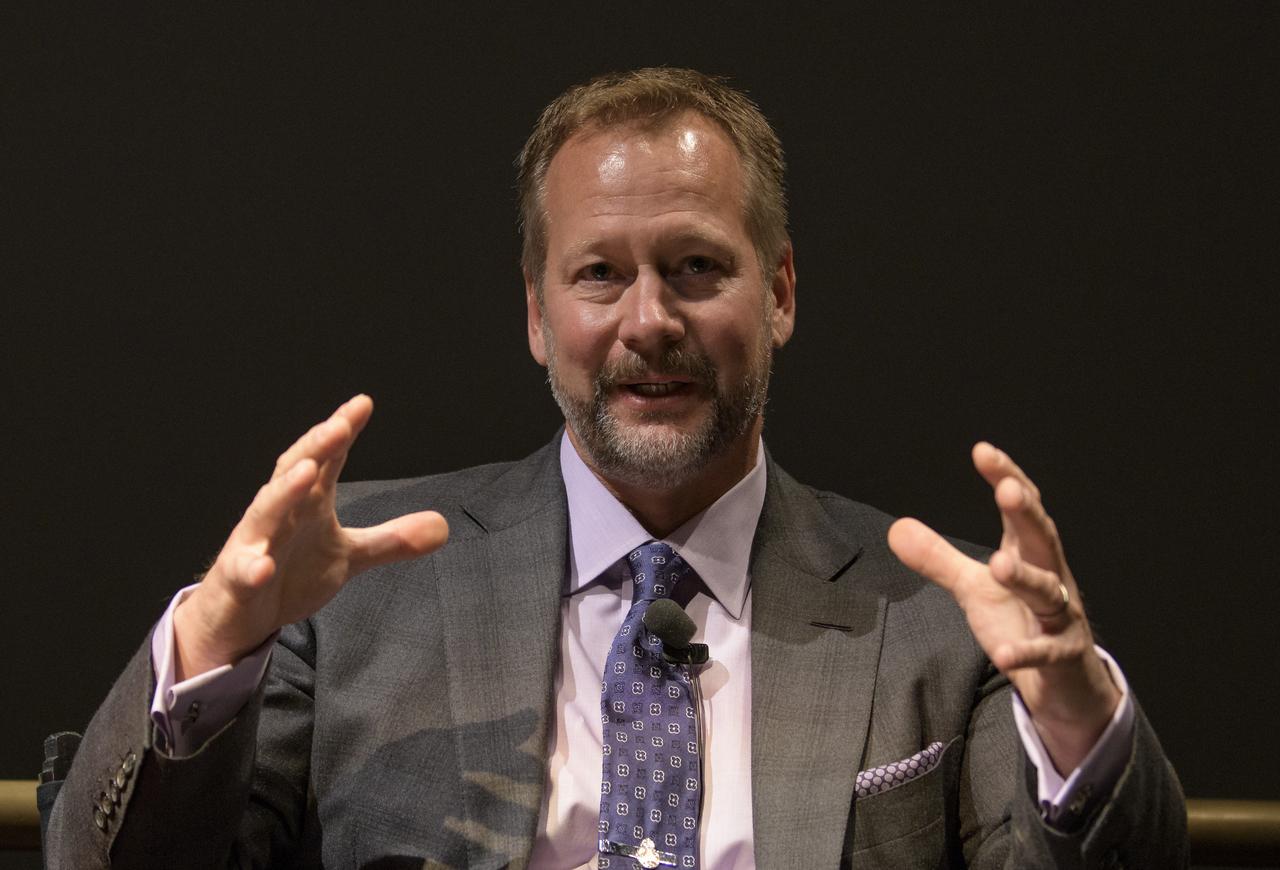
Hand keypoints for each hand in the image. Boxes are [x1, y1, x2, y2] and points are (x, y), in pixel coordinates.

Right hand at [173, 395, 448, 679]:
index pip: (325, 459)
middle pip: (294, 471)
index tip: (363, 404)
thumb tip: (443, 526)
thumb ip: (391, 540)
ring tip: (307, 472)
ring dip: (284, 491)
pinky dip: (251, 567)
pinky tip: (262, 566)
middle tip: (339, 426)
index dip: (342, 430)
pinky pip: (242, 571)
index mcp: (307, 502)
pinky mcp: (238, 579)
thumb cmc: (290, 573)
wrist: (238, 615)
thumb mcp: (349, 557)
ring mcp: (254, 544)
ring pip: (264, 512)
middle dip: (315, 447)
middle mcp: (279, 514)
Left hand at [887, 442, 1119, 772]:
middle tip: (1007, 489)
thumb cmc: (1021, 622)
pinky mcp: (1064, 656)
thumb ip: (939, 558)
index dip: (1006, 478)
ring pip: (1048, 591)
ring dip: (1025, 577)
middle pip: (1043, 538)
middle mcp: (1052, 577)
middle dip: (1027, 513)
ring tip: (997, 564)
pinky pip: (1048, 651)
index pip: (1020, 510)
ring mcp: (1062, 616)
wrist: (1063, 684)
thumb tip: (895, 528)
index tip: (983, 451)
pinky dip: (1027, 650)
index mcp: (1028, 554)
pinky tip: (1004, 653)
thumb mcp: (974, 588)